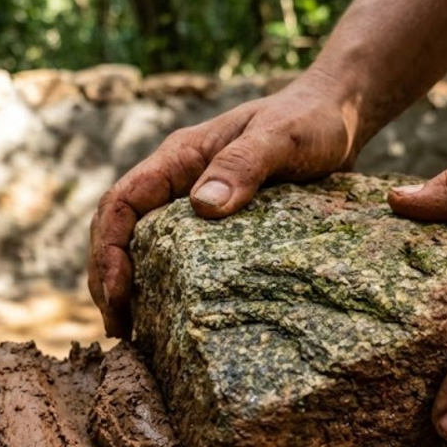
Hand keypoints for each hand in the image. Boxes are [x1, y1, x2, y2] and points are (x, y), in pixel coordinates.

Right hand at [89, 73, 362, 337]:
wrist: (338, 114)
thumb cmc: (310, 120)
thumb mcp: (281, 138)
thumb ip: (244, 164)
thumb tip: (204, 207)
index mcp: (181, 158)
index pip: (122, 202)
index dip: (109, 248)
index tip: (117, 293)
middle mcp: (180, 180)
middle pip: (120, 229)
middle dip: (108, 277)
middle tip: (118, 328)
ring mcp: (197, 200)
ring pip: (144, 244)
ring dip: (131, 285)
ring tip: (132, 332)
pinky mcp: (221, 221)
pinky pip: (180, 253)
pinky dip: (167, 283)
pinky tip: (174, 316)